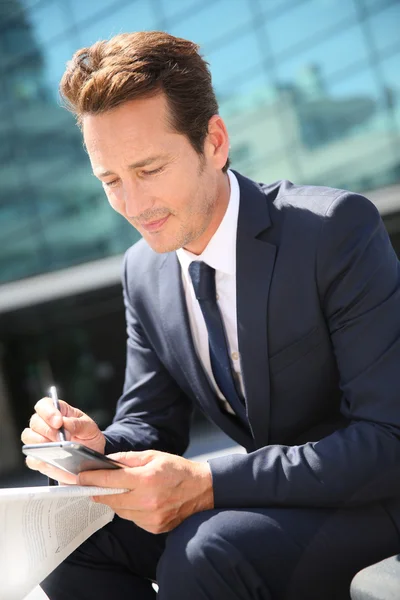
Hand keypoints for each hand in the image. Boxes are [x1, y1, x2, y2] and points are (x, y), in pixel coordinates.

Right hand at [21, 396, 105, 483]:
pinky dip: (37, 459)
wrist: (92, 456)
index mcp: (58, 412)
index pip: (45, 405)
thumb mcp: (90, 428)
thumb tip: (65, 424)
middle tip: (61, 438)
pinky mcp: (38, 458)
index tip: (58, 422)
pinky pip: (31, 458)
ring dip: (40, 443)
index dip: (48, 412)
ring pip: (28, 437)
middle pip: (35, 421)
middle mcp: (45, 424)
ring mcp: (40, 441)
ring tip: (55, 448)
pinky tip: (49, 461)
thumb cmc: (89, 437)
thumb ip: (78, 424)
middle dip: (47, 430)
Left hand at [79, 450, 213, 533]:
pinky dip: (129, 509)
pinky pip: (132, 519)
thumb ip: (128, 459)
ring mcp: (151, 517)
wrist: (203, 490)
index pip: (111, 479)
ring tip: (118, 490)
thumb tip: (106, 462)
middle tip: (91, 484)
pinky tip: (136, 500)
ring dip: (115, 500)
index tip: (81, 477)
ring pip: (120, 510)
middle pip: (111, 498)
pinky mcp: (154, 528)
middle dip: (99, 490)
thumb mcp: (153, 456)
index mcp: (147, 479)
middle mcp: (148, 501)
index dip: (93, 478)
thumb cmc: (178, 470)